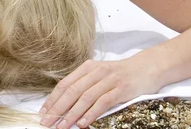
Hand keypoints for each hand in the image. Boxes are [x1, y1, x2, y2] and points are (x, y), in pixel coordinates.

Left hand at [39, 58, 159, 127]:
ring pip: (85, 98)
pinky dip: (90, 113)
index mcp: (87, 67)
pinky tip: (82, 123)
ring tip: (62, 126)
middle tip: (48, 122)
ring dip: (72, 114)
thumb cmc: (119, 74)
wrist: (146, 67)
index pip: (65, 84)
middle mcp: (96, 71)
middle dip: (58, 108)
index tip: (44, 112)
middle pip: (72, 91)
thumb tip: (63, 102)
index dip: (53, 98)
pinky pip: (102, 103)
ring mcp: (109, 79)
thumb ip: (83, 84)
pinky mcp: (121, 89)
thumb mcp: (99, 74)